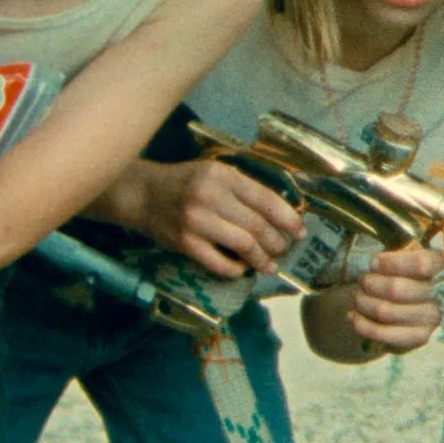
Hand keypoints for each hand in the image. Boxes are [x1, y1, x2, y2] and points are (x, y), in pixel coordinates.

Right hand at [137, 160, 303, 277]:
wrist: (143, 194)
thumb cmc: (185, 183)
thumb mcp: (214, 173)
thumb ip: (243, 189)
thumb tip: (280, 214)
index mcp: (223, 176)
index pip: (266, 200)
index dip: (288, 219)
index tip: (300, 231)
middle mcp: (211, 196)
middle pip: (258, 226)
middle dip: (278, 243)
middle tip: (282, 250)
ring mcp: (197, 221)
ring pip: (244, 246)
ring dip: (262, 260)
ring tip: (269, 265)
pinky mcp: (186, 244)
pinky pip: (221, 264)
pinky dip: (237, 269)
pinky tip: (242, 269)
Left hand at [348, 247, 443, 353]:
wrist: (421, 303)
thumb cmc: (411, 274)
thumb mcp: (409, 256)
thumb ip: (395, 258)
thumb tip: (375, 266)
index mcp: (443, 267)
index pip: (420, 264)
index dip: (391, 263)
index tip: (373, 263)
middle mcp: (443, 294)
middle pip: (395, 289)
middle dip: (370, 283)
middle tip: (362, 281)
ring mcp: (433, 318)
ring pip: (385, 311)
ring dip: (363, 302)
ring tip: (356, 296)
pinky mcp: (420, 338)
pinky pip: (383, 333)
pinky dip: (362, 324)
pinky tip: (352, 316)